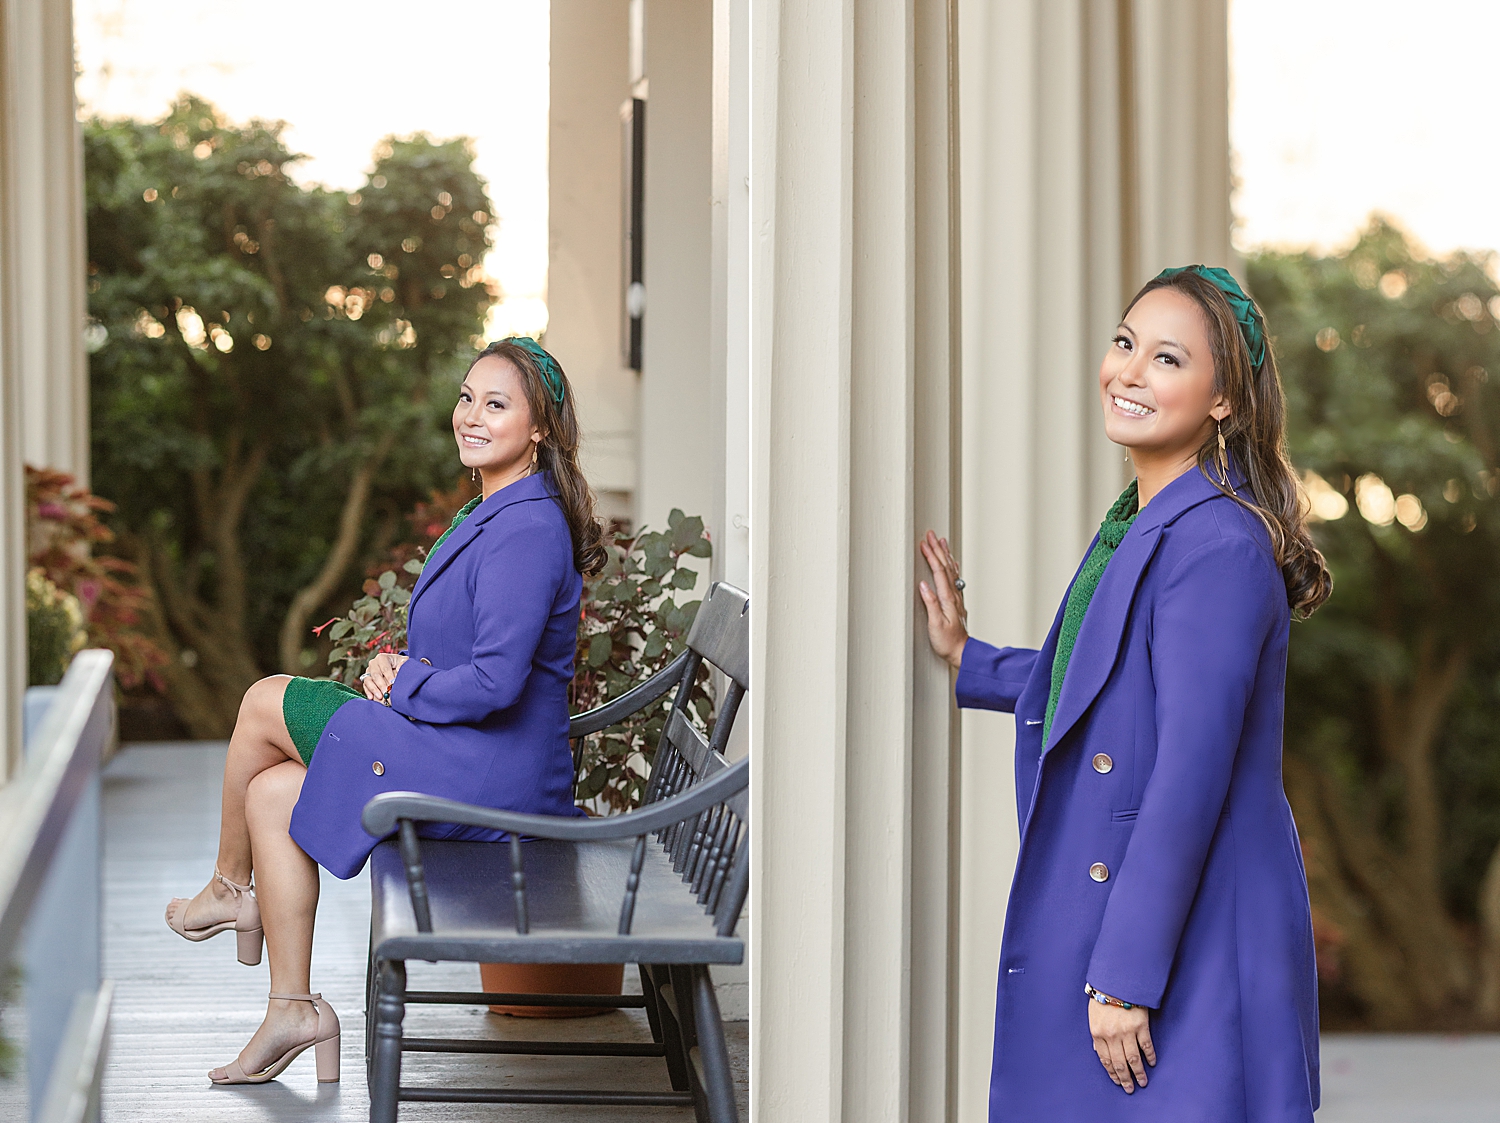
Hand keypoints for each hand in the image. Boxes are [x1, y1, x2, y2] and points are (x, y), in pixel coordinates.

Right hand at [360, 653, 408, 704]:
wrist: (394, 665)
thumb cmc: (399, 663)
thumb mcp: (404, 661)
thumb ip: (403, 663)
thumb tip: (398, 669)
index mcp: (382, 658)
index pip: (385, 668)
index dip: (388, 676)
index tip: (393, 683)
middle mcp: (373, 663)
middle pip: (375, 674)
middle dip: (381, 684)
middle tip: (387, 692)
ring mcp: (368, 671)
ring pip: (368, 680)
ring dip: (374, 689)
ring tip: (380, 697)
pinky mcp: (366, 678)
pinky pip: (365, 685)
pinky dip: (368, 692)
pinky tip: (371, 698)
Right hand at [918, 530, 967, 668]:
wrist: (962, 651)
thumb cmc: (947, 642)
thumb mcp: (935, 624)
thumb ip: (930, 603)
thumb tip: (924, 585)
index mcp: (947, 599)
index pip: (938, 572)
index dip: (931, 556)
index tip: (924, 544)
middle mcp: (953, 595)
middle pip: (945, 567)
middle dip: (937, 549)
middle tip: (931, 535)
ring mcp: (955, 597)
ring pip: (951, 570)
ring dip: (945, 555)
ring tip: (941, 542)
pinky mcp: (955, 602)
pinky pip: (953, 578)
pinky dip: (951, 566)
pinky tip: (950, 563)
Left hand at [1088, 998, 1154, 1093]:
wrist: (1116, 980)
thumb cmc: (1103, 997)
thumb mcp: (1093, 1016)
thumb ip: (1096, 1034)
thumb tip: (1098, 1050)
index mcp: (1098, 1033)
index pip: (1105, 1060)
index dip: (1112, 1073)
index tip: (1117, 1081)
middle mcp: (1112, 1036)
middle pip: (1120, 1063)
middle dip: (1125, 1078)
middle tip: (1130, 1088)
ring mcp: (1127, 1032)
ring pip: (1134, 1059)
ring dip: (1138, 1073)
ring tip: (1142, 1082)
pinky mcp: (1141, 1026)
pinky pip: (1146, 1046)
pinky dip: (1150, 1056)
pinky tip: (1152, 1063)